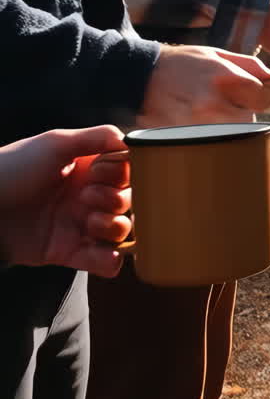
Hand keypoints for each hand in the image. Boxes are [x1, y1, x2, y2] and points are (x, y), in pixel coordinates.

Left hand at [0, 126, 131, 275]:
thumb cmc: (12, 169)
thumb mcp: (54, 144)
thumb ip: (95, 137)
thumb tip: (129, 140)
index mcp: (86, 170)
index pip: (126, 173)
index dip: (122, 174)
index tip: (99, 172)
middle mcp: (86, 197)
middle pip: (128, 202)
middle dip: (117, 200)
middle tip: (87, 197)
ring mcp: (78, 225)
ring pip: (121, 230)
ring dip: (116, 228)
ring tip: (90, 223)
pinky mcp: (68, 252)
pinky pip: (103, 261)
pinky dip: (110, 261)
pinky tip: (104, 254)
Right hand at [139, 46, 269, 127]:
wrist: (140, 74)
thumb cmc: (183, 62)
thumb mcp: (216, 53)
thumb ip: (248, 64)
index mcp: (223, 76)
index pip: (263, 99)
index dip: (260, 97)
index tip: (252, 95)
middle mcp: (210, 101)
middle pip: (248, 120)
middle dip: (243, 113)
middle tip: (227, 104)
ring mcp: (194, 122)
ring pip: (229, 133)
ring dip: (226, 125)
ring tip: (209, 110)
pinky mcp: (181, 135)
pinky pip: (207, 139)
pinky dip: (207, 133)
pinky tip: (196, 119)